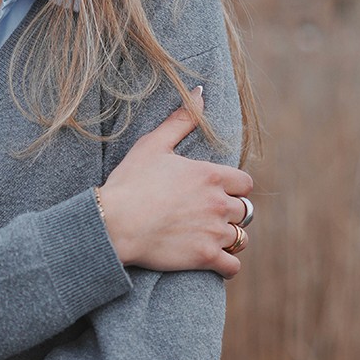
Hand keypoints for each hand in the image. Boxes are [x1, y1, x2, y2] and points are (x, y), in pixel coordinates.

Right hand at [99, 88, 252, 277]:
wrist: (114, 224)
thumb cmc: (130, 182)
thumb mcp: (153, 145)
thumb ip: (181, 120)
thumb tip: (201, 93)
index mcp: (211, 175)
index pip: (245, 183)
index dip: (233, 187)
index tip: (218, 192)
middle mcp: (219, 203)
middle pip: (244, 210)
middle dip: (230, 213)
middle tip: (211, 216)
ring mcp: (214, 231)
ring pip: (241, 238)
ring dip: (230, 238)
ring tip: (213, 238)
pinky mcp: (205, 257)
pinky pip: (232, 266)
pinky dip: (227, 265)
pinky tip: (216, 262)